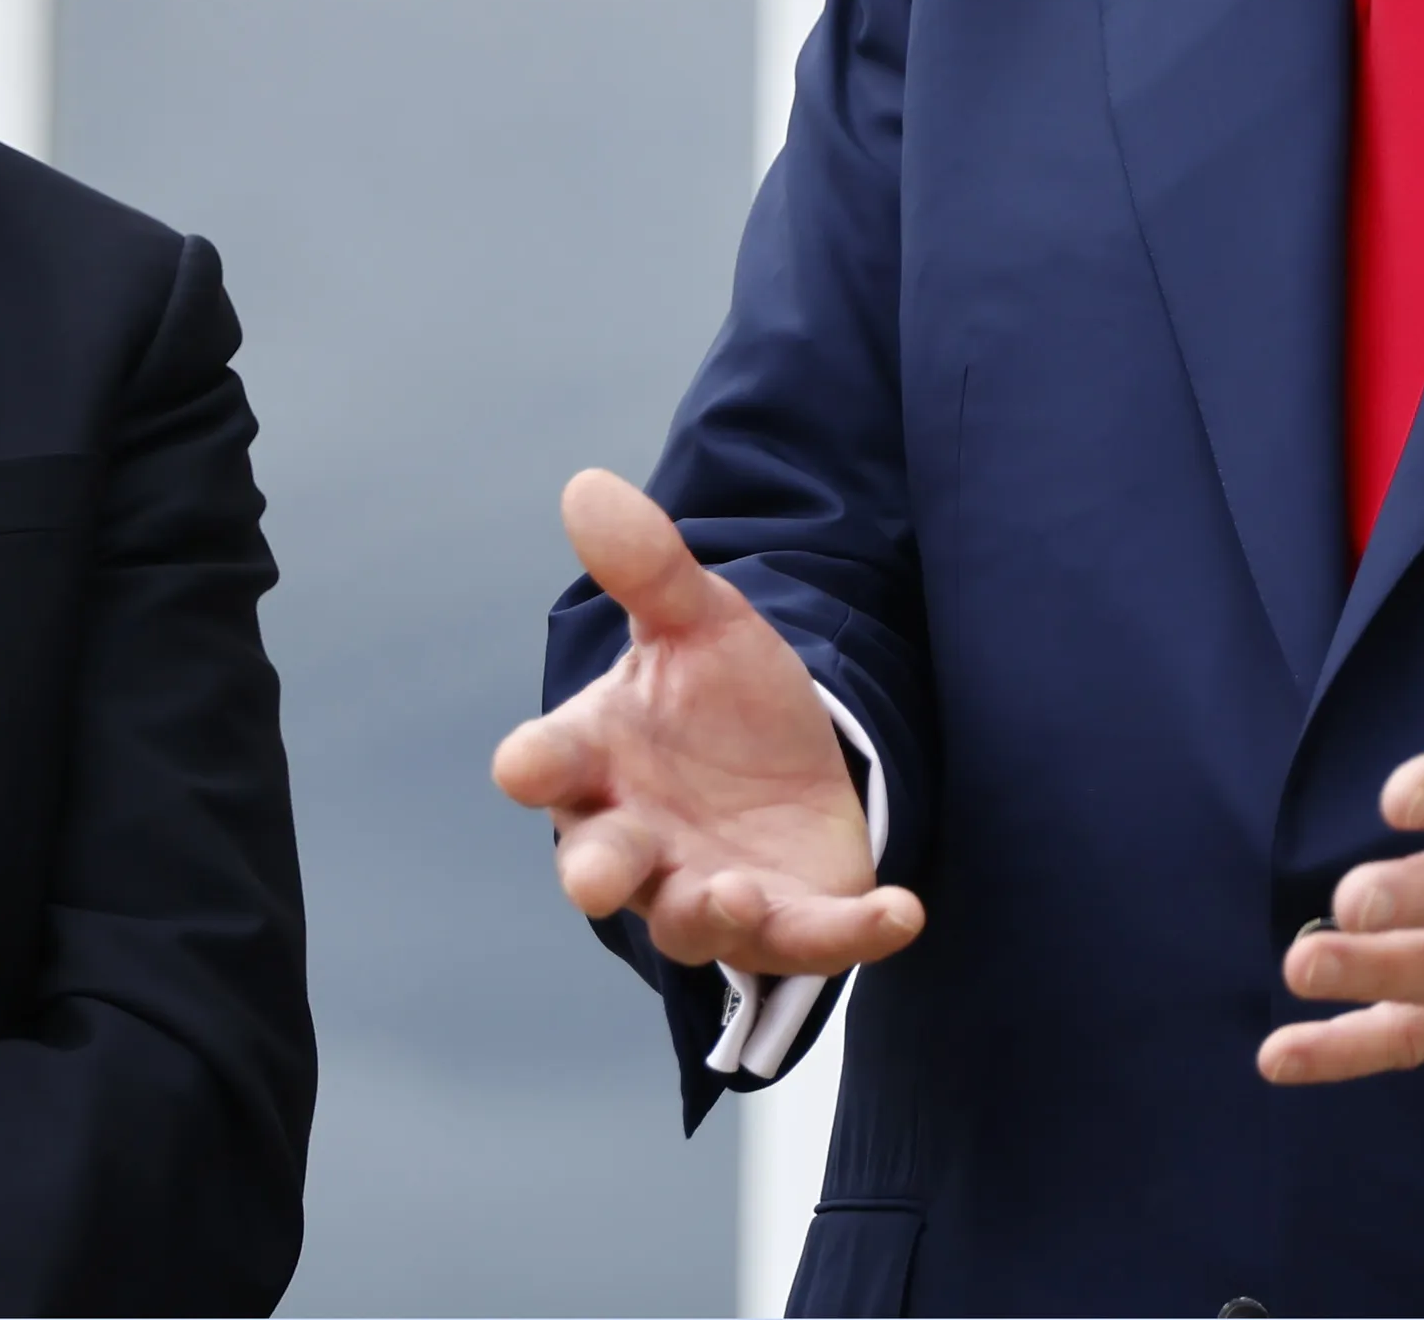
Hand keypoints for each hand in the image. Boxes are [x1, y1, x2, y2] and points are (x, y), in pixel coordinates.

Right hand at [491, 470, 926, 974]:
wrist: (791, 754)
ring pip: (691, 921)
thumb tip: (588, 485)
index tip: (522, 765)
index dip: (536, 766)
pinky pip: (812, 938)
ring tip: (736, 893)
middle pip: (601, 865)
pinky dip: (853, 933)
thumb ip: (647, 566)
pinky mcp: (785, 919)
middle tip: (595, 879)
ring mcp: (706, 887)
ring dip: (710, 913)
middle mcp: (638, 838)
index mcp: (597, 760)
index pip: (551, 763)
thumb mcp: (696, 620)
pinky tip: (901, 911)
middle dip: (598, 872)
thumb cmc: (713, 695)